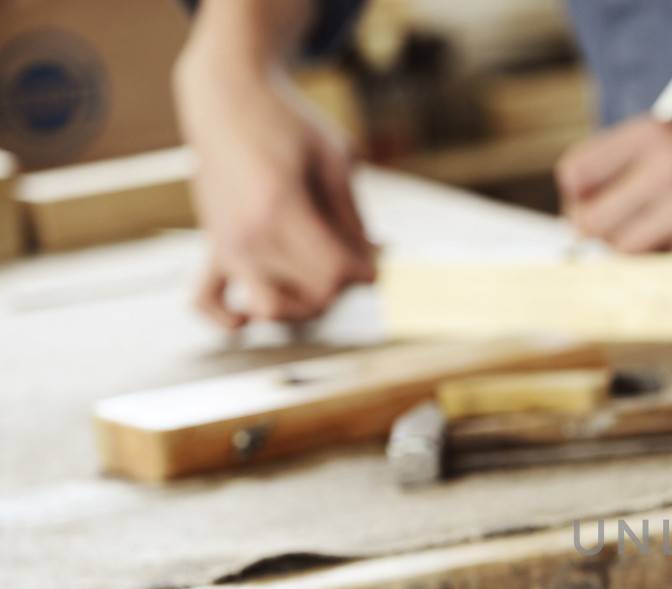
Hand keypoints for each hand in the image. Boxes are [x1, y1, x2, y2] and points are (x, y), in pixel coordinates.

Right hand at [174, 54, 373, 327]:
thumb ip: (354, 219)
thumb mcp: (335, 160)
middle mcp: (248, 236)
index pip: (336, 273)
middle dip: (342, 285)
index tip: (378, 252)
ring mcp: (226, 245)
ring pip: (270, 310)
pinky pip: (205, 301)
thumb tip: (375, 261)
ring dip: (303, 306)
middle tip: (350, 255)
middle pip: (311, 297)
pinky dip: (227, 320)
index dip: (367, 271)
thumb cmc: (285, 124)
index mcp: (282, 209)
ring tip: (317, 278)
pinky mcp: (212, 246)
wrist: (226, 97)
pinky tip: (251, 318)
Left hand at [555, 116, 671, 261]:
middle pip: (592, 220)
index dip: (577, 199)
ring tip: (668, 233)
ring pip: (626, 249)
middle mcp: (669, 164)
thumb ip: (627, 166)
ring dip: (639, 250)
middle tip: (625, 232)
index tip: (594, 208)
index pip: (575, 174)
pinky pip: (670, 263)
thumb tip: (577, 221)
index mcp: (653, 132)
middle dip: (601, 234)